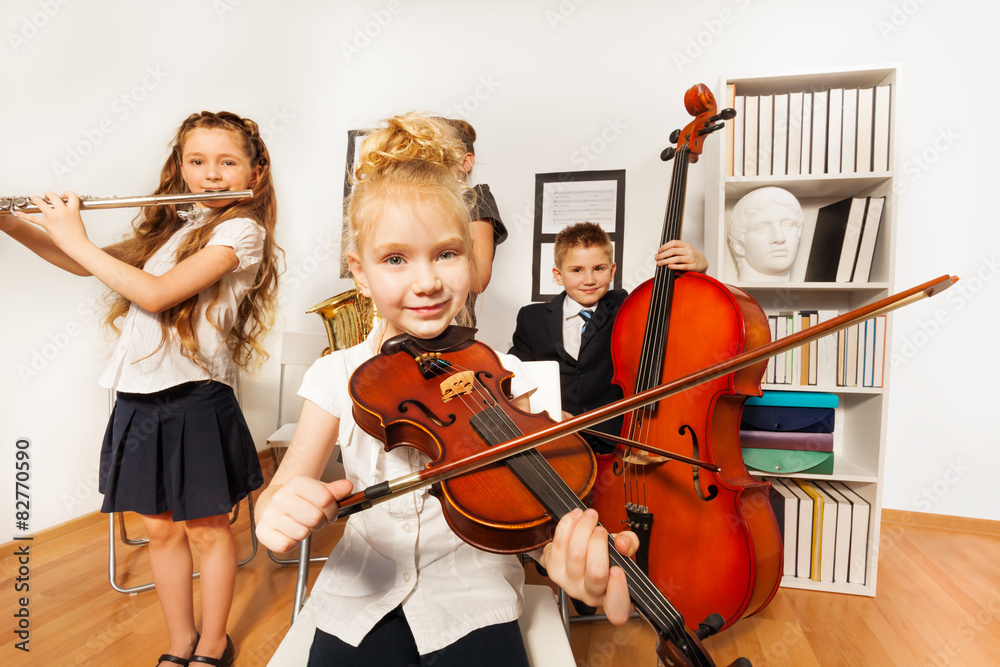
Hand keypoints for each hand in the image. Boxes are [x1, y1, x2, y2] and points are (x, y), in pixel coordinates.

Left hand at [13, 191, 89, 250]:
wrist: (76, 245)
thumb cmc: (78, 235)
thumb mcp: (77, 219)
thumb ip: (71, 213)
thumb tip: (65, 210)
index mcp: (73, 210)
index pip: (71, 195)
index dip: (67, 193)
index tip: (64, 196)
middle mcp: (62, 211)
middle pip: (53, 195)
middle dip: (48, 194)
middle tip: (47, 196)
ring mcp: (53, 217)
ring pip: (40, 203)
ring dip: (36, 199)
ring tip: (35, 199)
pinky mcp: (46, 224)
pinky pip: (32, 218)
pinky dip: (24, 215)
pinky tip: (18, 213)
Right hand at [255, 476, 352, 551]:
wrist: (271, 505)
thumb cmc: (298, 500)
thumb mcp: (318, 491)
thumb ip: (334, 491)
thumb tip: (347, 487)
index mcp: (297, 483)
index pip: (326, 499)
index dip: (332, 510)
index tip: (329, 511)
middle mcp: (281, 497)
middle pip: (315, 518)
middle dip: (320, 522)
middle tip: (315, 519)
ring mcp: (270, 514)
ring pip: (302, 533)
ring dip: (306, 532)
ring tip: (301, 524)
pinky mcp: (263, 531)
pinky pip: (286, 545)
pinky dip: (292, 543)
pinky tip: (290, 533)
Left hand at [539, 508, 638, 624]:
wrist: (574, 555)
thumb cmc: (602, 556)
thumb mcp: (623, 550)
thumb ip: (630, 544)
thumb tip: (622, 543)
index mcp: (613, 597)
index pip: (617, 609)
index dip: (618, 591)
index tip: (618, 570)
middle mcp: (590, 595)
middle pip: (596, 572)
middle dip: (599, 543)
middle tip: (601, 530)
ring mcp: (569, 584)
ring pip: (576, 555)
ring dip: (583, 529)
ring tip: (589, 516)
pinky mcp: (552, 570)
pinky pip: (559, 544)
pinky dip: (568, 525)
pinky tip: (575, 517)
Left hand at [655, 240, 707, 273]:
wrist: (703, 262)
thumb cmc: (691, 256)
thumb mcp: (684, 250)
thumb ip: (675, 250)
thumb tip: (660, 253)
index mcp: (686, 245)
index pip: (673, 243)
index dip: (664, 246)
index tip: (659, 251)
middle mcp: (688, 250)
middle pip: (673, 251)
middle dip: (663, 255)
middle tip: (657, 258)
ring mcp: (691, 258)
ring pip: (677, 258)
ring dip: (666, 261)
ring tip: (660, 263)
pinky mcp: (693, 266)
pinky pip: (683, 266)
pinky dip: (675, 266)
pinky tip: (669, 266)